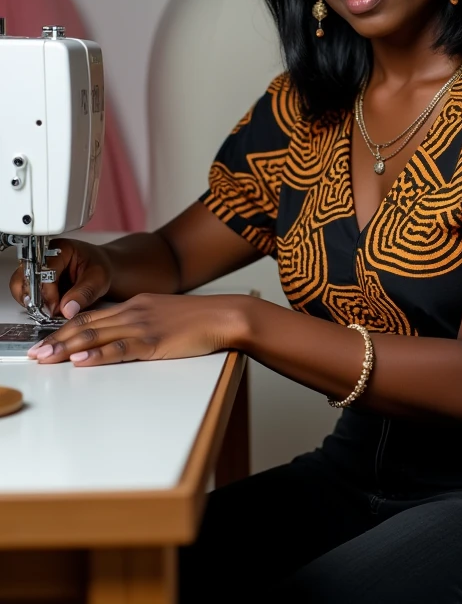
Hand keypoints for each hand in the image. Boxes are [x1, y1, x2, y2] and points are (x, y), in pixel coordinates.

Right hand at [10, 239, 111, 320]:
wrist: (100, 269)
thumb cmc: (99, 268)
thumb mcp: (99, 279)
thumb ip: (84, 293)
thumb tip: (67, 310)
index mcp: (60, 249)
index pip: (43, 269)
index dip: (47, 291)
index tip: (55, 307)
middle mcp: (42, 256)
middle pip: (23, 276)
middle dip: (34, 298)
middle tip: (49, 311)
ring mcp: (35, 268)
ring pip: (19, 286)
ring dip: (31, 302)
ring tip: (49, 311)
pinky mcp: (33, 280)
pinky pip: (24, 294)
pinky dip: (33, 305)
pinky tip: (48, 309)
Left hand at [26, 293, 245, 365]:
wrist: (223, 315)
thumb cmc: (199, 319)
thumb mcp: (163, 314)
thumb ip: (140, 322)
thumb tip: (118, 336)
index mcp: (136, 305)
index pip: (91, 316)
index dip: (65, 328)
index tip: (47, 340)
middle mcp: (134, 312)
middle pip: (87, 326)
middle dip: (58, 340)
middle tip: (36, 352)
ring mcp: (143, 326)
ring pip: (97, 336)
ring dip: (68, 348)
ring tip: (48, 358)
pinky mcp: (154, 342)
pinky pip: (120, 348)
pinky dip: (99, 354)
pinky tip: (83, 360)